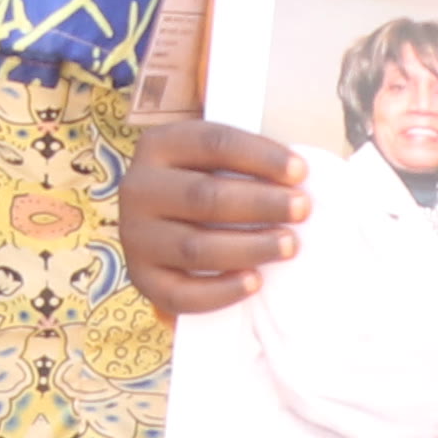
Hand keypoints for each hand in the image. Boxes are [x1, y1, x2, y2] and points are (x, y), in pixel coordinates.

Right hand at [118, 114, 308, 316]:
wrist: (166, 228)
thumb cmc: (206, 186)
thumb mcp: (214, 159)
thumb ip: (244, 157)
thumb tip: (294, 171)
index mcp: (158, 145)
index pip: (213, 143)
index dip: (261, 157)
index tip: (300, 172)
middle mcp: (138, 188)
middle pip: (204, 196)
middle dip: (261, 203)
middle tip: (302, 210)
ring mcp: (135, 237)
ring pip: (195, 247)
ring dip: (249, 247)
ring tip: (289, 245)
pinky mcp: (142, 278)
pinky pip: (180, 293)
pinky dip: (221, 290)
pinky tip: (255, 281)